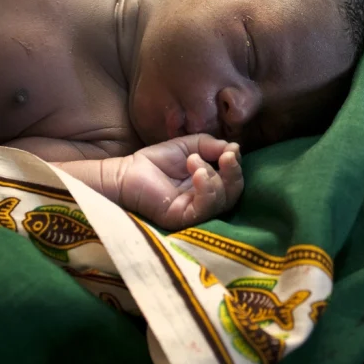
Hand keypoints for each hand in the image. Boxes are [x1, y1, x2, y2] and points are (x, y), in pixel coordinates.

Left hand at [116, 135, 242, 230]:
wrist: (128, 172)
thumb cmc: (156, 161)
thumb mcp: (189, 146)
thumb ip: (210, 145)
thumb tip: (235, 148)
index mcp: (210, 184)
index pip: (233, 179)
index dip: (235, 164)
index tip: (231, 149)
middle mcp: (206, 200)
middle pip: (233, 193)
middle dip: (234, 173)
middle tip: (227, 156)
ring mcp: (196, 211)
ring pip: (222, 201)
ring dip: (214, 177)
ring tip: (193, 160)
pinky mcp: (184, 218)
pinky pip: (205, 208)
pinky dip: (207, 189)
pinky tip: (197, 172)